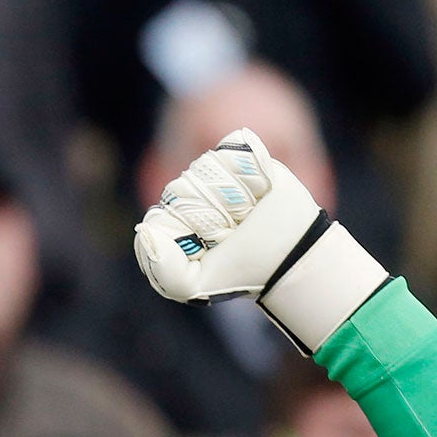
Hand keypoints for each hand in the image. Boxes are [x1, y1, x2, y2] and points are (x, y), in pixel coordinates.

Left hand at [134, 126, 384, 350]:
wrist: (291, 255)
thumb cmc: (240, 272)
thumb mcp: (192, 286)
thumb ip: (161, 271)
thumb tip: (145, 230)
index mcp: (174, 222)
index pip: (160, 214)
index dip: (184, 229)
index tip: (209, 245)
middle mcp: (191, 196)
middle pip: (181, 187)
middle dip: (211, 212)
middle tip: (233, 230)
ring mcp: (216, 174)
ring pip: (206, 167)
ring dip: (234, 194)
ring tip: (249, 212)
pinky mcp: (243, 156)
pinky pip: (232, 150)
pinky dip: (248, 172)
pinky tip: (259, 191)